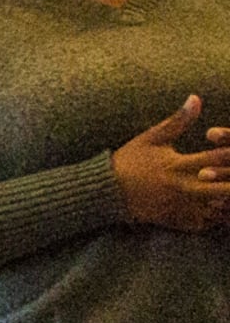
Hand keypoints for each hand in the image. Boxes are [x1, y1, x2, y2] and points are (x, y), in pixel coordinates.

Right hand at [113, 97, 229, 230]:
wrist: (106, 192)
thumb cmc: (129, 162)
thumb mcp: (151, 138)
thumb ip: (177, 121)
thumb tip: (196, 98)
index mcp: (179, 165)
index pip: (219, 158)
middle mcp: (183, 187)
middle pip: (224, 187)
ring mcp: (181, 206)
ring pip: (217, 207)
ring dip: (226, 199)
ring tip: (229, 193)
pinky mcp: (176, 220)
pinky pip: (205, 223)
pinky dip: (216, 217)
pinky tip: (220, 208)